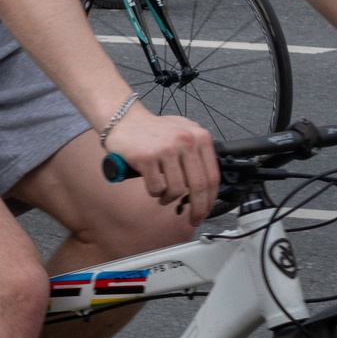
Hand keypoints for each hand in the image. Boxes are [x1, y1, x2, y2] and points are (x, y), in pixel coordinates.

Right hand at [102, 107, 219, 211]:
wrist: (124, 118)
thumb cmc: (154, 130)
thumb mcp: (184, 132)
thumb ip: (199, 153)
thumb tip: (210, 187)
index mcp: (199, 136)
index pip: (212, 176)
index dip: (210, 199)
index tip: (206, 210)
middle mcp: (185, 140)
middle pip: (198, 186)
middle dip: (198, 209)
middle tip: (194, 219)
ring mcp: (165, 148)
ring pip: (176, 190)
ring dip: (170, 199)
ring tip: (164, 197)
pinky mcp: (146, 156)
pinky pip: (156, 188)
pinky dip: (154, 192)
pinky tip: (152, 186)